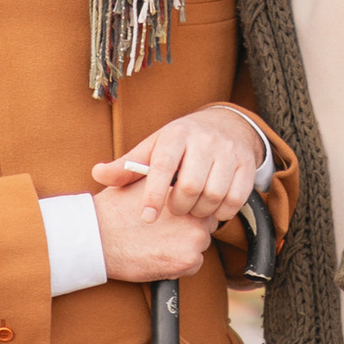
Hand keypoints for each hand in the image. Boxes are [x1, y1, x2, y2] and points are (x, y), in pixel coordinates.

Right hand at [90, 178, 215, 283]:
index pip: (202, 200)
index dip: (189, 210)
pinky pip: (194, 265)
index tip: (175, 216)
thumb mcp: (141, 182)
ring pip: (200, 245)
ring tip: (159, 244)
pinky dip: (180, 265)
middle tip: (166, 232)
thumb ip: (165, 180)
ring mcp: (193, 237)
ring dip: (186, 246)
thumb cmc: (114, 210)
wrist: (97, 237)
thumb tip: (179, 177)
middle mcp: (195, 212)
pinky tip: (159, 257)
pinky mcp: (187, 260)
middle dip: (191, 228)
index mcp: (184, 190)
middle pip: (206, 223)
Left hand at [91, 100, 261, 226]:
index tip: (147, 217)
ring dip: (201, 211)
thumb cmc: (179, 144)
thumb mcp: (153, 148)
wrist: (225, 126)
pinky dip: (223, 211)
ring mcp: (229, 152)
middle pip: (190, 185)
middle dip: (179, 206)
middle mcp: (204, 140)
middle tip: (175, 211)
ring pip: (214, 194)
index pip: (162, 165)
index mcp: (176, 134)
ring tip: (193, 210)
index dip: (153, 193)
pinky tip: (213, 208)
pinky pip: (235, 199)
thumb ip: (126, 166)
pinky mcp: (247, 165)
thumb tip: (97, 174)